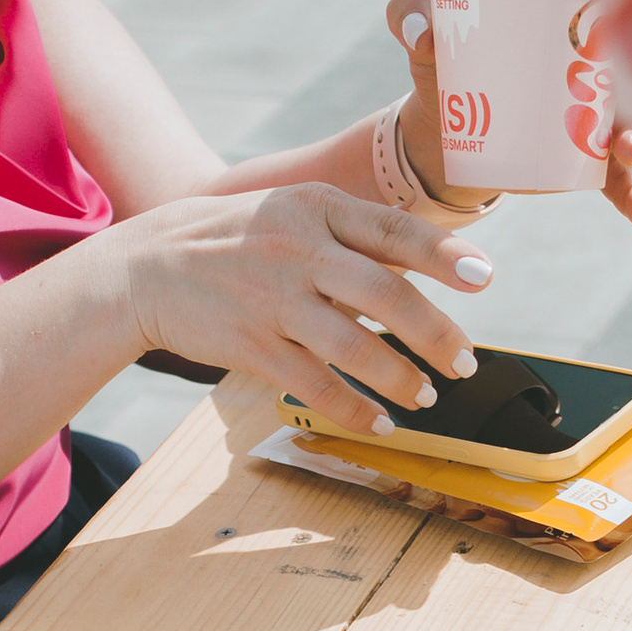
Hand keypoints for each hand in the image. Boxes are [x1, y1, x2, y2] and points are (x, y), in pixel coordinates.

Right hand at [116, 184, 495, 432]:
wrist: (146, 267)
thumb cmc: (238, 240)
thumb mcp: (291, 213)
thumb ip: (353, 236)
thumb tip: (428, 265)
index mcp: (316, 208)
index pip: (393, 229)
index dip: (444, 254)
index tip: (484, 278)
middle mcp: (297, 249)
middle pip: (384, 293)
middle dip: (435, 334)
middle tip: (464, 362)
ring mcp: (272, 298)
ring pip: (353, 347)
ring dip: (400, 378)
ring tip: (426, 396)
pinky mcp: (249, 344)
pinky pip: (313, 384)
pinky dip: (353, 409)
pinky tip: (377, 422)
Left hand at [385, 0, 631, 227]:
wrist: (440, 130)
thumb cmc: (440, 61)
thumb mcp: (422, 29)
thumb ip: (410, 13)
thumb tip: (424, 33)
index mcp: (562, 18)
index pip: (604, 1)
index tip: (607, 5)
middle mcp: (593, 62)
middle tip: (617, 91)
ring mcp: (595, 113)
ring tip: (627, 154)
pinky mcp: (587, 157)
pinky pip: (621, 179)